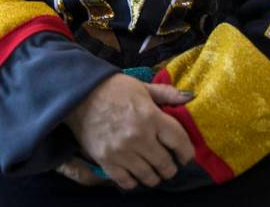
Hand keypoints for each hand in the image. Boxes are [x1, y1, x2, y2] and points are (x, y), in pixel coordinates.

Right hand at [64, 74, 194, 189]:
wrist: (78, 94)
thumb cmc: (112, 88)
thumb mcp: (141, 87)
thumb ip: (166, 94)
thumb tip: (191, 97)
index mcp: (151, 116)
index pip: (180, 142)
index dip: (186, 152)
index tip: (184, 155)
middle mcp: (139, 137)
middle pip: (166, 165)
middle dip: (170, 166)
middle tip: (167, 163)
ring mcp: (122, 151)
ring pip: (149, 177)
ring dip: (154, 175)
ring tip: (152, 169)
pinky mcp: (106, 161)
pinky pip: (127, 182)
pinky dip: (134, 181)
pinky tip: (134, 172)